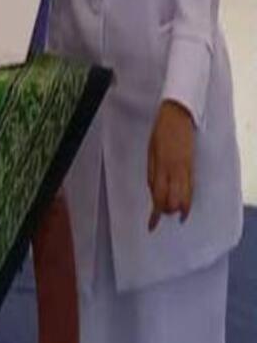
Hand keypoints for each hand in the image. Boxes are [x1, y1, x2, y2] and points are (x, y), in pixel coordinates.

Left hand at [147, 100, 195, 230]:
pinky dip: (187, 200)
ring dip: (177, 208)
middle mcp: (173, 169)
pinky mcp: (192, 166)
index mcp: (159, 165)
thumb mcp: (150, 150)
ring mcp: (185, 168)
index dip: (155, 213)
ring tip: (172, 214)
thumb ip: (152, 171)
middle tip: (157, 216)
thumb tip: (152, 188)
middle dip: (165, 210)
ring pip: (184, 197)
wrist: (177, 116)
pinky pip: (191, 187)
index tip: (151, 226)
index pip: (157, 196)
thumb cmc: (160, 132)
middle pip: (171, 200)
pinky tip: (184, 207)